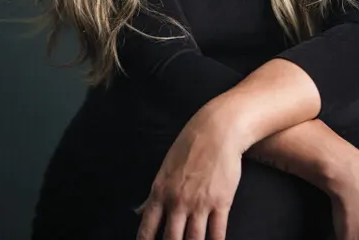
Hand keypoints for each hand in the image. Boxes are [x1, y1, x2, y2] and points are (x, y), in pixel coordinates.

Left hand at [134, 105, 242, 239]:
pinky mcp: (221, 203)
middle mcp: (177, 202)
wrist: (217, 130)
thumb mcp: (165, 168)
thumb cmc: (189, 145)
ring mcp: (199, 204)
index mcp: (160, 192)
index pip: (147, 229)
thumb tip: (138, 212)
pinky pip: (217, 234)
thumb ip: (152, 195)